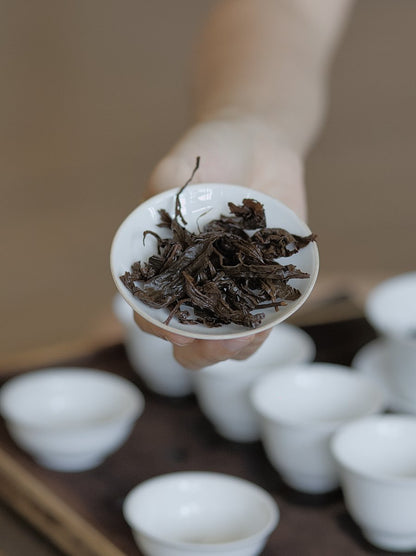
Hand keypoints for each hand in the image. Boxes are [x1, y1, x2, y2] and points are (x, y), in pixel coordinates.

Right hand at [134, 115, 305, 369]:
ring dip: (234, 348)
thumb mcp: (177, 170)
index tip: (175, 329)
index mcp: (166, 265)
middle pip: (190, 335)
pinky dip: (265, 326)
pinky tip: (269, 323)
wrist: (256, 143)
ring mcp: (231, 284)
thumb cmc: (209, 154)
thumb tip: (167, 231)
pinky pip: (265, 315)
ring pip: (228, 336)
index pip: (152, 307)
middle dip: (199, 351)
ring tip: (244, 341)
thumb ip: (165, 194)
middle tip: (214, 348)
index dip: (159, 324)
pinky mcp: (264, 280)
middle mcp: (196, 281)